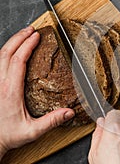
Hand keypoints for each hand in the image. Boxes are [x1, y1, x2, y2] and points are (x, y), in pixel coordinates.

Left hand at [0, 26, 74, 159]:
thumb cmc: (9, 135)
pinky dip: (6, 52)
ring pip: (0, 56)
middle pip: (6, 53)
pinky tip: (13, 51)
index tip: (36, 36)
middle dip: (19, 38)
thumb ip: (51, 121)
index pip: (18, 61)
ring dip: (12, 43)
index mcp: (10, 91)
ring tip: (23, 35)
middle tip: (30, 29)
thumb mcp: (32, 131)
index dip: (27, 46)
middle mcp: (0, 84)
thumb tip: (69, 112)